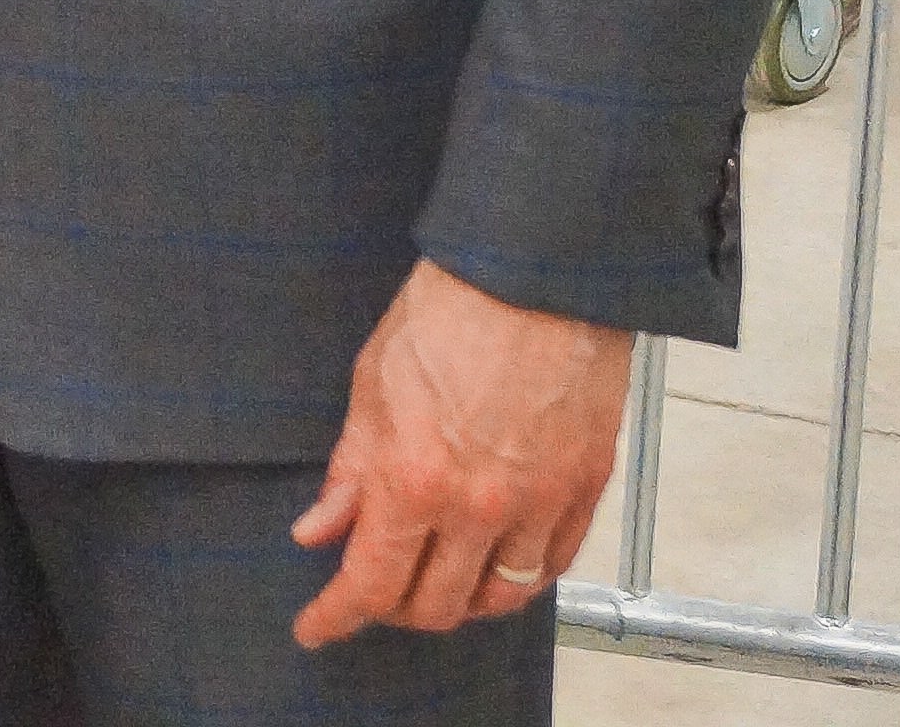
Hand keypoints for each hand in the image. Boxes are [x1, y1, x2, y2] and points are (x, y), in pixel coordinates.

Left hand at [290, 261, 626, 645]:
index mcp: (415, 481)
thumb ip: (349, 472)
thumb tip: (319, 529)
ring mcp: (539, 503)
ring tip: (435, 581)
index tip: (316, 627)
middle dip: (394, 610)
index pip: (370, 585)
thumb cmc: (451, 312)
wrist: (537, 273)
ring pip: (497, 600)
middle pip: (435, 606)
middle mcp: (479, 508)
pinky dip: (518, 579)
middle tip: (374, 589)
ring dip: (459, 602)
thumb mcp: (371, 387)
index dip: (336, 616)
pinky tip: (495, 563)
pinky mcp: (584, 488)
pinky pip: (551, 567)